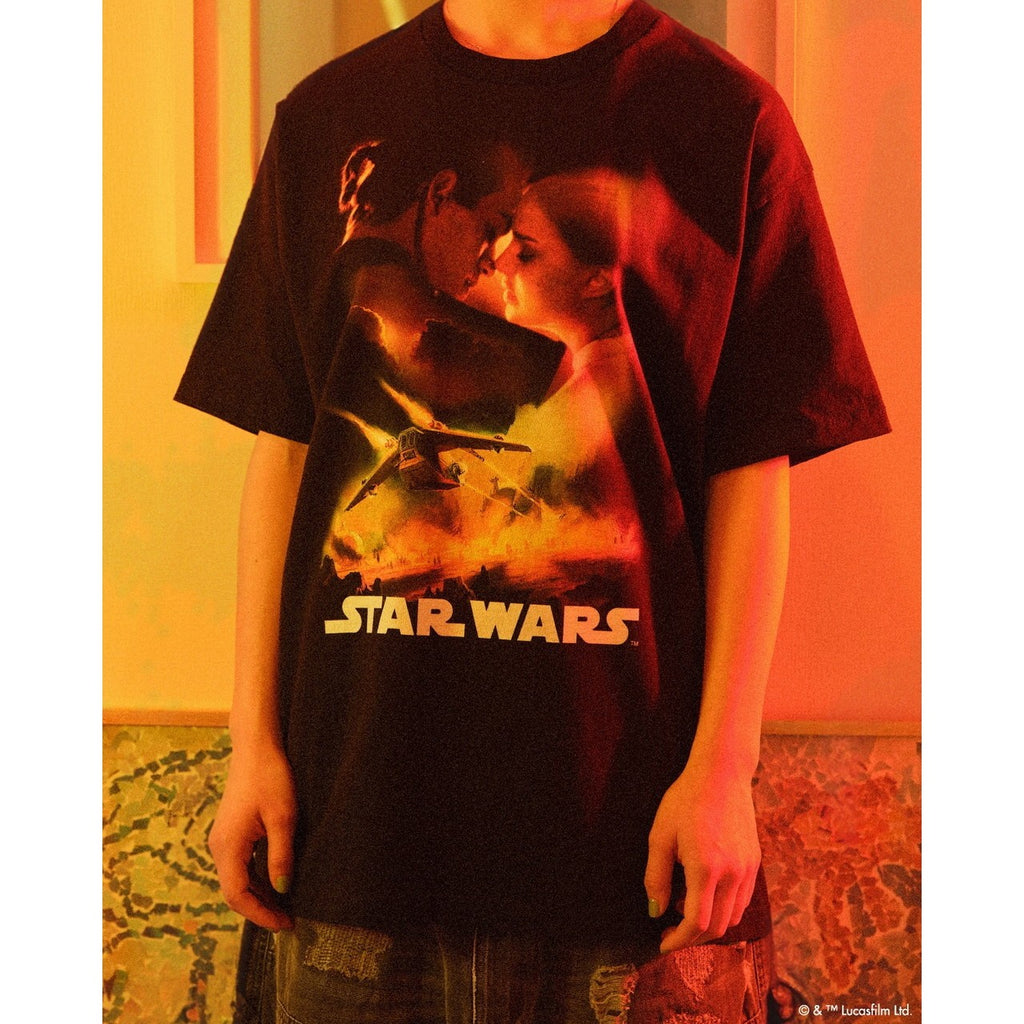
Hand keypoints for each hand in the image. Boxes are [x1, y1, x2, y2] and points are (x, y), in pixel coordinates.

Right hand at [209, 741, 296, 930]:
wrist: (256, 749)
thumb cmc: (270, 778)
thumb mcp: (283, 818)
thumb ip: (280, 855)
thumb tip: (282, 890)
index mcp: (228, 846)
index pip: (237, 896)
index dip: (260, 914)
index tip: (285, 924)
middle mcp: (219, 847)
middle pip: (234, 892)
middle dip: (260, 909)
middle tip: (289, 919)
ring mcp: (222, 840)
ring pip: (237, 879)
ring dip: (258, 895)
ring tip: (286, 905)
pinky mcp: (230, 833)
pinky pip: (240, 866)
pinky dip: (256, 879)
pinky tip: (276, 881)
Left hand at [644, 761, 760, 949]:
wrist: (721, 774)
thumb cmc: (685, 800)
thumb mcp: (661, 835)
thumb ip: (656, 876)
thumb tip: (655, 911)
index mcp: (706, 868)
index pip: (697, 923)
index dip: (679, 940)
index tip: (663, 944)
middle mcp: (733, 874)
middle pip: (718, 927)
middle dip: (692, 938)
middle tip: (670, 930)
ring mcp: (748, 869)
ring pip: (733, 916)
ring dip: (710, 925)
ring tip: (685, 910)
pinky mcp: (755, 862)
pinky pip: (743, 900)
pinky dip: (725, 909)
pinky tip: (706, 896)